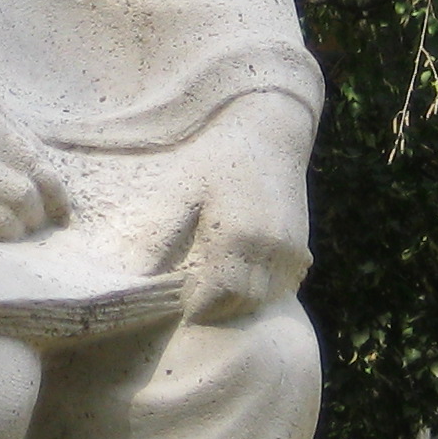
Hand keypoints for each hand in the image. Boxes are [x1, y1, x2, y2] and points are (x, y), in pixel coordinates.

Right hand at [0, 89, 65, 240]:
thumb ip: (6, 139)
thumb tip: (40, 172)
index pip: (42, 172)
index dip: (57, 198)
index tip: (60, 213)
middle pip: (26, 201)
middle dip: (32, 215)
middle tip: (26, 222)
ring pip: (6, 225)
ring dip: (11, 231)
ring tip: (4, 230)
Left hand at [175, 91, 312, 321]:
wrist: (269, 131)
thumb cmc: (217, 156)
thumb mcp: (182, 190)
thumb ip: (161, 236)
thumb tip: (138, 275)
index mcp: (236, 236)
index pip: (219, 296)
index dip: (199, 307)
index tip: (182, 306)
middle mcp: (269, 247)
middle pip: (243, 302)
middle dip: (219, 307)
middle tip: (196, 299)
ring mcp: (289, 248)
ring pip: (265, 296)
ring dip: (241, 299)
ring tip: (216, 285)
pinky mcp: (300, 244)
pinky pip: (283, 283)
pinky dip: (263, 287)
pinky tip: (242, 271)